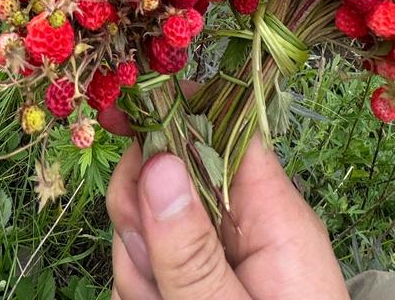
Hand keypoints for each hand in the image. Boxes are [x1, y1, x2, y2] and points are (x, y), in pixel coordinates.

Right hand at [105, 136, 349, 299]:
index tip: (120, 118)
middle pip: (171, 176)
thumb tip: (160, 161)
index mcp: (275, 218)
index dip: (173, 113)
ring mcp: (217, 261)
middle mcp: (247, 229)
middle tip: (150, 271)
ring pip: (148, 226)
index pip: (226, 129)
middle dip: (141, 216)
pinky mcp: (194, 288)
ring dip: (138, 268)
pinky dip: (139, 292)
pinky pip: (145, 269)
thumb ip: (193, 250)